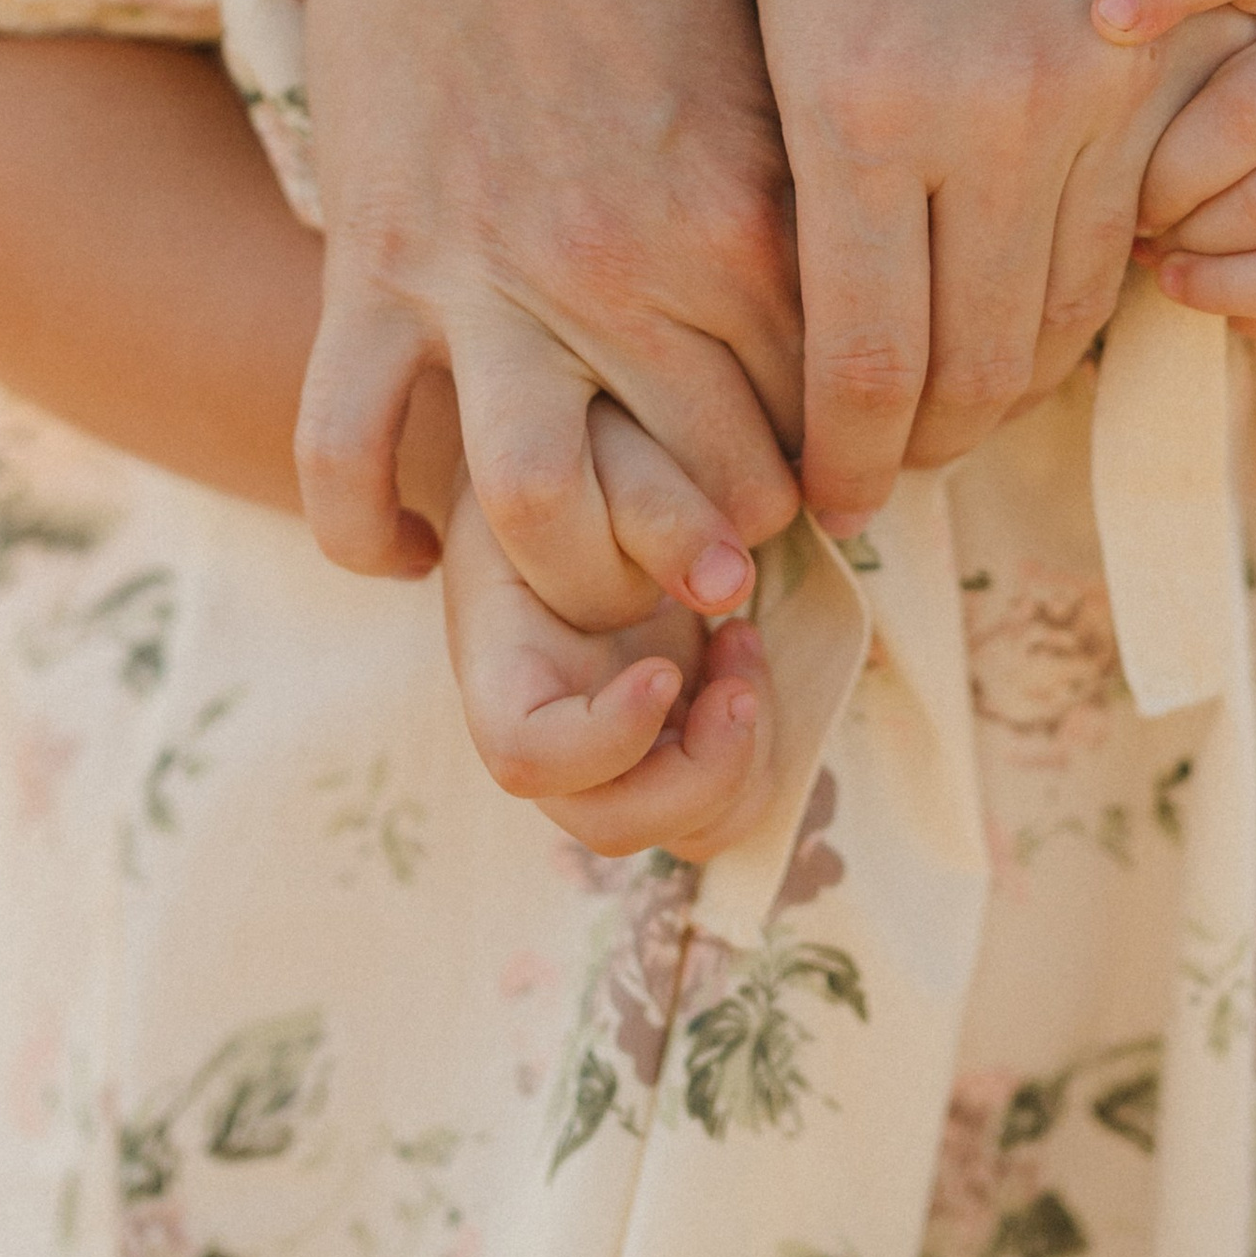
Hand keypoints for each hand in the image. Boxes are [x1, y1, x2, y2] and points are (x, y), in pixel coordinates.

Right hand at [295, 0, 802, 622]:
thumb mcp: (773, 57)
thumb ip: (815, 195)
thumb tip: (889, 313)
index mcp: (751, 207)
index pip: (829, 411)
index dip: (846, 471)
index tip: (843, 492)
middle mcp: (627, 260)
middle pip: (711, 487)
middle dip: (734, 547)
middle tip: (731, 560)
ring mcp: (487, 271)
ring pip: (542, 510)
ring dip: (583, 571)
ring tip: (599, 572)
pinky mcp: (369, 262)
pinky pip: (346, 456)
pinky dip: (375, 529)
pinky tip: (418, 543)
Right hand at [443, 399, 777, 861]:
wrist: (564, 446)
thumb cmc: (567, 432)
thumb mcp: (594, 441)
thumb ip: (649, 502)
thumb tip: (726, 589)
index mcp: (500, 653)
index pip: (526, 754)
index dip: (605, 737)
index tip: (669, 668)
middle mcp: (547, 716)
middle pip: (607, 822)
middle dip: (698, 774)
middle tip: (743, 675)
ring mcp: (608, 735)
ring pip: (679, 824)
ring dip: (740, 760)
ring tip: (744, 642)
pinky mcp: (663, 729)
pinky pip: (719, 790)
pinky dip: (755, 744)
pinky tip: (743, 646)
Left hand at [757, 0, 1251, 534]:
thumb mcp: (782, 1)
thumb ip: (802, 166)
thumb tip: (791, 320)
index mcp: (854, 115)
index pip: (861, 365)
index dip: (846, 456)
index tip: (827, 502)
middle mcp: (981, 124)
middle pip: (974, 364)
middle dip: (925, 443)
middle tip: (885, 473)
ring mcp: (1088, 101)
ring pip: (1066, 313)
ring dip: (1010, 382)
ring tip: (953, 411)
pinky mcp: (1162, 72)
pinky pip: (1132, 235)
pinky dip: (1084, 297)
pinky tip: (1036, 315)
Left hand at [1105, 0, 1255, 321]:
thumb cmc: (1230, 78)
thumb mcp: (1203, 31)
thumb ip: (1152, 38)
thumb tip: (1063, 85)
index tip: (1102, 17)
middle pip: (1253, 106)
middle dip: (1166, 171)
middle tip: (1122, 199)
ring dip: (1194, 234)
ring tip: (1149, 240)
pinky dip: (1232, 288)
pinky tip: (1182, 282)